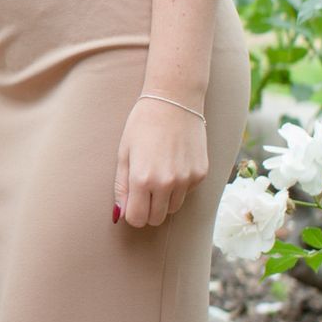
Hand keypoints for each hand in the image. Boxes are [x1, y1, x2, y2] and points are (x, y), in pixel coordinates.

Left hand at [113, 97, 209, 230]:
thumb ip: (121, 187)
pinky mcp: (201, 174)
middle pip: (156, 219)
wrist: (174, 101)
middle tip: (144, 191)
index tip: (132, 203)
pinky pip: (187, 192)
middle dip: (148, 210)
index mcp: (142, 179)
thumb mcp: (124, 154)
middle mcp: (166, 184)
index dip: (132, 213)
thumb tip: (120, 214)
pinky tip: (175, 162)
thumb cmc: (142, 125)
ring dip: (165, 198)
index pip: (137, 219)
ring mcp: (186, 180)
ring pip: (173, 208)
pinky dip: (180, 185)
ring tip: (160, 172)